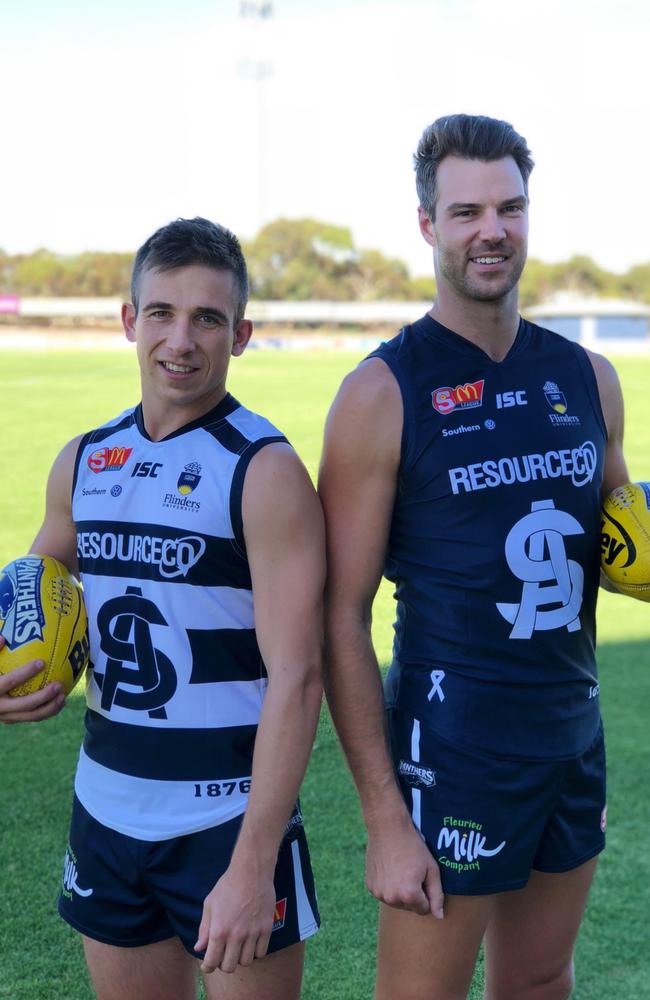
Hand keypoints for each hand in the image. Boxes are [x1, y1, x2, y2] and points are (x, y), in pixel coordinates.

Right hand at [0, 641, 65, 722]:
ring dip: (49, 708)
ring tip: (64, 697)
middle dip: (44, 696)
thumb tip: (3, 638)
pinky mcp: (10, 719)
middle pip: (25, 704)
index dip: (25, 673)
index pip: (10, 681)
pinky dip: (46, 712)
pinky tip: (60, 702)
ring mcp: (5, 716)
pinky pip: (30, 718)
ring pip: (31, 716)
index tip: (41, 662)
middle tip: (58, 685)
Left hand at [194, 860, 276, 974]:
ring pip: (246, 961)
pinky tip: (250, 943)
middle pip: (229, 967)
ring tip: (238, 947)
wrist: (251, 871)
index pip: (212, 962)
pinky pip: (261, 952)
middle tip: (223, 954)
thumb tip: (199, 948)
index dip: (208, 967)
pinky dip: (255, 952)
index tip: (208, 965)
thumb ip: (204, 929)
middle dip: (223, 964)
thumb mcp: (210, 904)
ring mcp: (253, 933)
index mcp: (219, 930)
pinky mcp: (266, 929)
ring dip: (240, 958)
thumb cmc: (228, 885)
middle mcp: (236, 935)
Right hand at [366, 814, 443, 918]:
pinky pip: (383, 893)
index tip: (422, 877)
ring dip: (400, 892)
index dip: (426, 893)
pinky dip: (387, 886)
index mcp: (409, 895)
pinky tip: (389, 869)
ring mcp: (378, 893)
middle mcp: (392, 898)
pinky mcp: (369, 886)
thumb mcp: (431, 869)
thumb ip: (437, 895)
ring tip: (400, 870)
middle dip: (413, 894)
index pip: (424, 909)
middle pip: (409, 907)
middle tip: (411, 872)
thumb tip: (439, 917)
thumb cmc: (413, 847)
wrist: (388, 828)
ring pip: (396, 902)